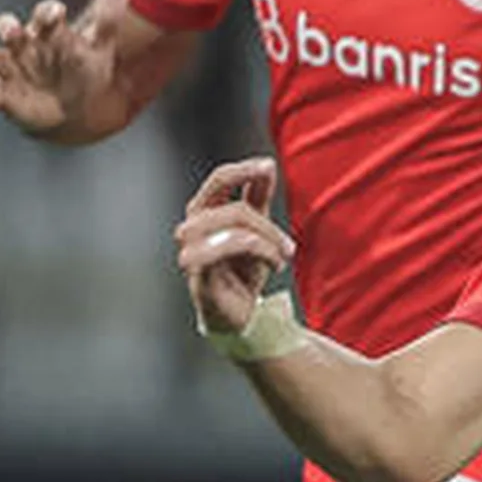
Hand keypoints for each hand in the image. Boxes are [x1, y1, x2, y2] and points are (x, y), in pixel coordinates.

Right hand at [0, 0, 136, 136]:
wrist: (74, 105)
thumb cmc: (83, 66)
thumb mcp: (100, 44)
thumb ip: (108, 14)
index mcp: (49, 30)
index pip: (45, 15)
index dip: (50, 12)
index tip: (58, 11)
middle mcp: (24, 45)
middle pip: (10, 30)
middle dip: (8, 28)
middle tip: (12, 30)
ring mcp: (11, 68)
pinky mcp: (4, 94)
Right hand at [174, 158, 291, 338]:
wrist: (242, 316)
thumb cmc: (244, 272)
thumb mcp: (258, 229)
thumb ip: (257, 198)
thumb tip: (265, 165)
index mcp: (205, 213)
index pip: (219, 179)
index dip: (243, 170)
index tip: (268, 166)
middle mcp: (193, 229)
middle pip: (235, 208)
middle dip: (268, 226)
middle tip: (288, 248)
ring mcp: (193, 253)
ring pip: (234, 228)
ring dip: (266, 242)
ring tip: (279, 259)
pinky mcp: (200, 277)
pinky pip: (224, 250)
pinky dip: (257, 253)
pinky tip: (271, 265)